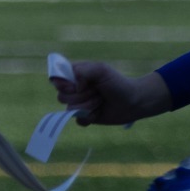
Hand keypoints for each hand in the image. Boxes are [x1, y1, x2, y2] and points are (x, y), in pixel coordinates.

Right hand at [51, 59, 172, 125]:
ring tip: (101, 101)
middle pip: (61, 97)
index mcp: (75, 76)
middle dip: (81, 96)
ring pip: (70, 110)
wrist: (134, 101)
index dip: (62, 84)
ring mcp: (79, 104)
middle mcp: (74, 90)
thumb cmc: (118, 83)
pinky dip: (90, 117)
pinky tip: (99, 112)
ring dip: (88, 106)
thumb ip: (82, 71)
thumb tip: (73, 87)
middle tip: (97, 91)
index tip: (75, 85)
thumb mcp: (100, 70)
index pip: (55, 80)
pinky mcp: (85, 117)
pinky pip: (78, 120)